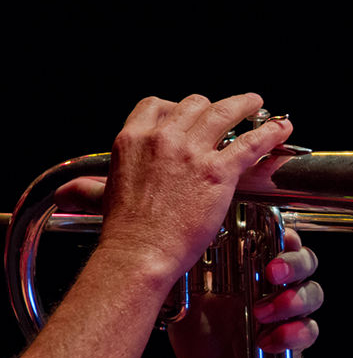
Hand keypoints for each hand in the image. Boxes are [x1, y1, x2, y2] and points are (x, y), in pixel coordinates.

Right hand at [96, 93, 290, 280]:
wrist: (140, 254)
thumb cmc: (125, 233)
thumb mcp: (103, 198)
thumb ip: (89, 189)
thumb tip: (66, 193)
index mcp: (133, 139)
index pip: (157, 105)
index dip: (176, 106)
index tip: (187, 113)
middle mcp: (163, 138)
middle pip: (194, 104)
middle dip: (213, 106)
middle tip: (227, 110)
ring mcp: (192, 152)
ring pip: (225, 113)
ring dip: (244, 105)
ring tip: (257, 103)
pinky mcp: (218, 171)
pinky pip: (251, 143)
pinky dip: (270, 132)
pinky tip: (282, 128)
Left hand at [168, 228, 322, 357]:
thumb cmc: (198, 329)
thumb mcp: (188, 294)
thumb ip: (195, 267)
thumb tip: (188, 238)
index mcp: (258, 265)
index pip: (284, 240)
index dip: (288, 236)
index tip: (280, 237)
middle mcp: (279, 285)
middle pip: (307, 261)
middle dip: (295, 263)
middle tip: (272, 272)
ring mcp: (290, 312)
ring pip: (314, 294)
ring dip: (292, 300)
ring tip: (261, 313)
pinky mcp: (296, 341)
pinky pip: (309, 331)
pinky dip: (291, 334)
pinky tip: (266, 341)